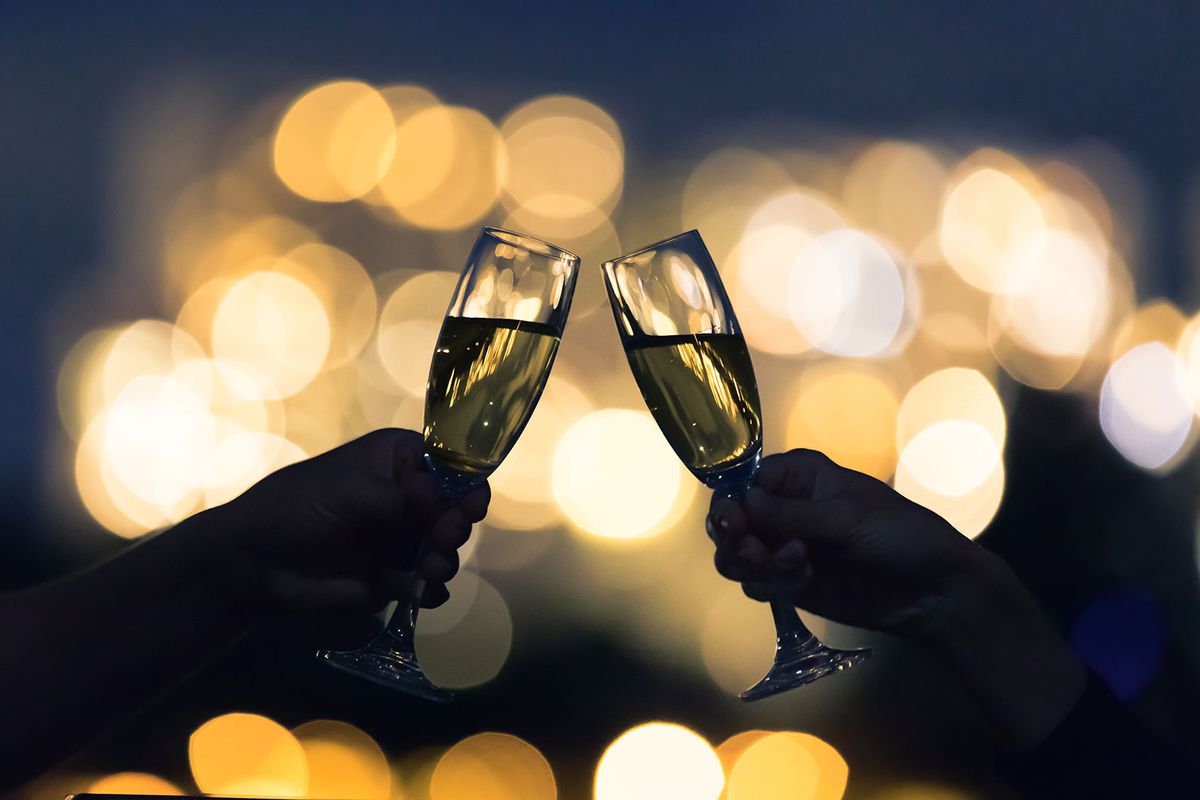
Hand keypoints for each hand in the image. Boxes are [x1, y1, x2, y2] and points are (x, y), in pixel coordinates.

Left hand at [213, 429, 488, 612]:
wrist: (257, 564)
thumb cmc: (299, 508)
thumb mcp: (352, 492)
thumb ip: (402, 501)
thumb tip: (443, 501)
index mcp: (400, 461)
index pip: (451, 465)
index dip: (467, 485)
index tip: (470, 507)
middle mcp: (408, 497)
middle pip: (456, 510)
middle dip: (455, 527)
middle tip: (443, 539)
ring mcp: (403, 538)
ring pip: (447, 548)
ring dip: (444, 560)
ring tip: (426, 570)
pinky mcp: (395, 576)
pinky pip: (429, 583)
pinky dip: (430, 589)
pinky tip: (419, 591)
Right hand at [711, 448, 1086, 749]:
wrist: (932, 591)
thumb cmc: (899, 535)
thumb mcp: (846, 517)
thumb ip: (790, 514)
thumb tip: (742, 501)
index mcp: (798, 476)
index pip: (744, 480)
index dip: (731, 501)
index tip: (734, 522)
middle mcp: (783, 508)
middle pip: (730, 518)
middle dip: (734, 537)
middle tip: (753, 552)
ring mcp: (783, 546)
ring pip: (735, 553)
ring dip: (749, 563)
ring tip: (788, 567)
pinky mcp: (789, 582)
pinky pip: (755, 582)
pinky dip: (768, 584)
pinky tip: (801, 581)